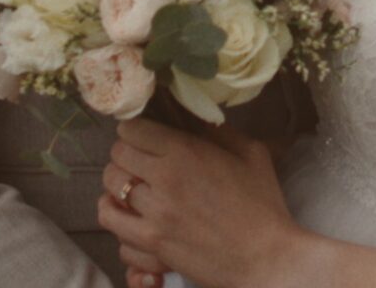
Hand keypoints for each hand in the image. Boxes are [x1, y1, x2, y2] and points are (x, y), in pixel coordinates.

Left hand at [95, 117, 303, 287]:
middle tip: (140, 161)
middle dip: (126, 154)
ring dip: (118, 183)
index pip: (132, 128)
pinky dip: (115, 214)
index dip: (137, 130)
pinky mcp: (151, 242)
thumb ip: (217, 131)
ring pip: (110, 186)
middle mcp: (163, 178)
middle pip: (117, 154)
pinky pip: (111, 221)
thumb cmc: (263, 205)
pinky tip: (128, 213)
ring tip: (133, 187)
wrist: (266, 258)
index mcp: (186, 151)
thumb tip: (192, 117)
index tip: (145, 136)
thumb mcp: (250, 154)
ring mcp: (154, 213)